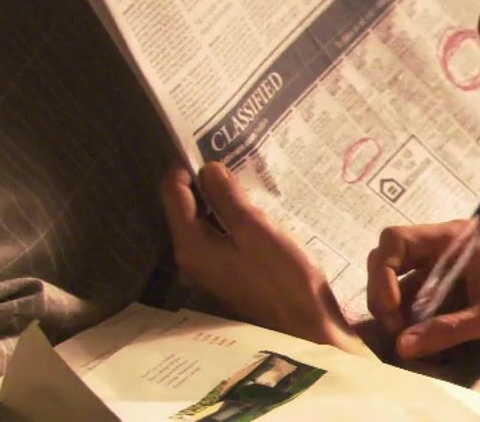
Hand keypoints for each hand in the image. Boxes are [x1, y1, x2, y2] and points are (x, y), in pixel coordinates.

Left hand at [160, 163, 373, 357]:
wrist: (307, 331)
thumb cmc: (285, 279)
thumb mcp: (258, 231)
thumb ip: (229, 199)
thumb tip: (207, 168)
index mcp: (191, 247)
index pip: (172, 193)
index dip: (188, 166)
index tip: (214, 147)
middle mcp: (189, 261)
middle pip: (186, 209)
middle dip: (207, 183)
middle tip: (237, 161)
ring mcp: (207, 273)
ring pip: (205, 225)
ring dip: (223, 204)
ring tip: (250, 184)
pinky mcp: (226, 279)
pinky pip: (220, 241)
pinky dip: (232, 224)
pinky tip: (257, 217)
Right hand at [367, 220, 479, 359]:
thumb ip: (450, 328)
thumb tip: (402, 345)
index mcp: (454, 239)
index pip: (395, 240)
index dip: (383, 273)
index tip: (395, 310)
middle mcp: (443, 250)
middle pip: (389, 264)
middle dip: (385, 299)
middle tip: (398, 334)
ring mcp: (444, 272)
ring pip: (400, 289)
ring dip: (399, 317)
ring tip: (414, 344)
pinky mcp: (449, 294)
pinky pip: (417, 306)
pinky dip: (414, 325)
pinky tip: (427, 344)